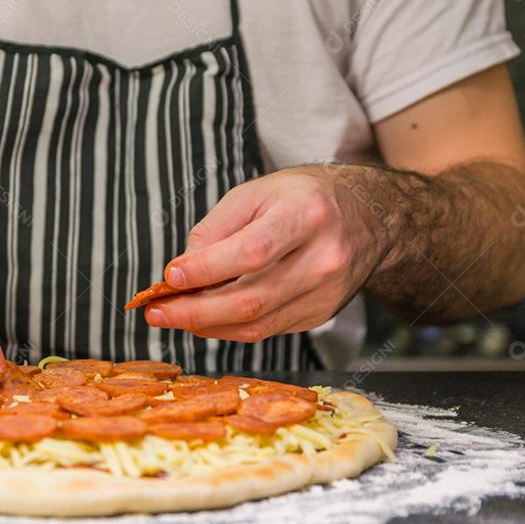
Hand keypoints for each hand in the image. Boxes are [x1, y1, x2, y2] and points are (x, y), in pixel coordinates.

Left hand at [144, 166, 391, 340]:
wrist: (368, 215)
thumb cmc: (301, 198)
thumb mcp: (255, 193)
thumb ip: (214, 230)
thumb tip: (180, 273)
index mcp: (307, 216)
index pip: (252, 252)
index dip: (207, 270)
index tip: (169, 277)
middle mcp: (323, 259)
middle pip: (251, 299)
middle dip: (195, 311)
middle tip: (156, 312)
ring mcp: (326, 293)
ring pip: (256, 324)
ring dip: (206, 325)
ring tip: (172, 316)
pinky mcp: (320, 315)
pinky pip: (266, 330)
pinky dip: (228, 327)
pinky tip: (205, 318)